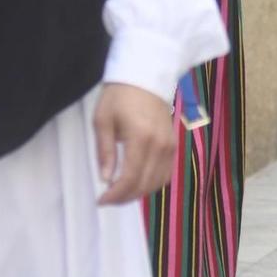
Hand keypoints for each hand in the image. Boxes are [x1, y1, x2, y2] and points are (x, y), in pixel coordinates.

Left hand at [93, 82, 176, 204]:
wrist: (145, 76)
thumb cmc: (119, 96)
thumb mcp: (103, 121)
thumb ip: (105, 152)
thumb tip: (106, 179)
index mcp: (140, 137)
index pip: (130, 178)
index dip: (116, 195)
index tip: (101, 201)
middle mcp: (160, 145)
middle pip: (145, 184)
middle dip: (125, 197)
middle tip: (108, 199)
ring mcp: (170, 145)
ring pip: (158, 182)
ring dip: (139, 193)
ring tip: (121, 192)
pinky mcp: (174, 144)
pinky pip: (166, 173)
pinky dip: (153, 183)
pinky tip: (138, 182)